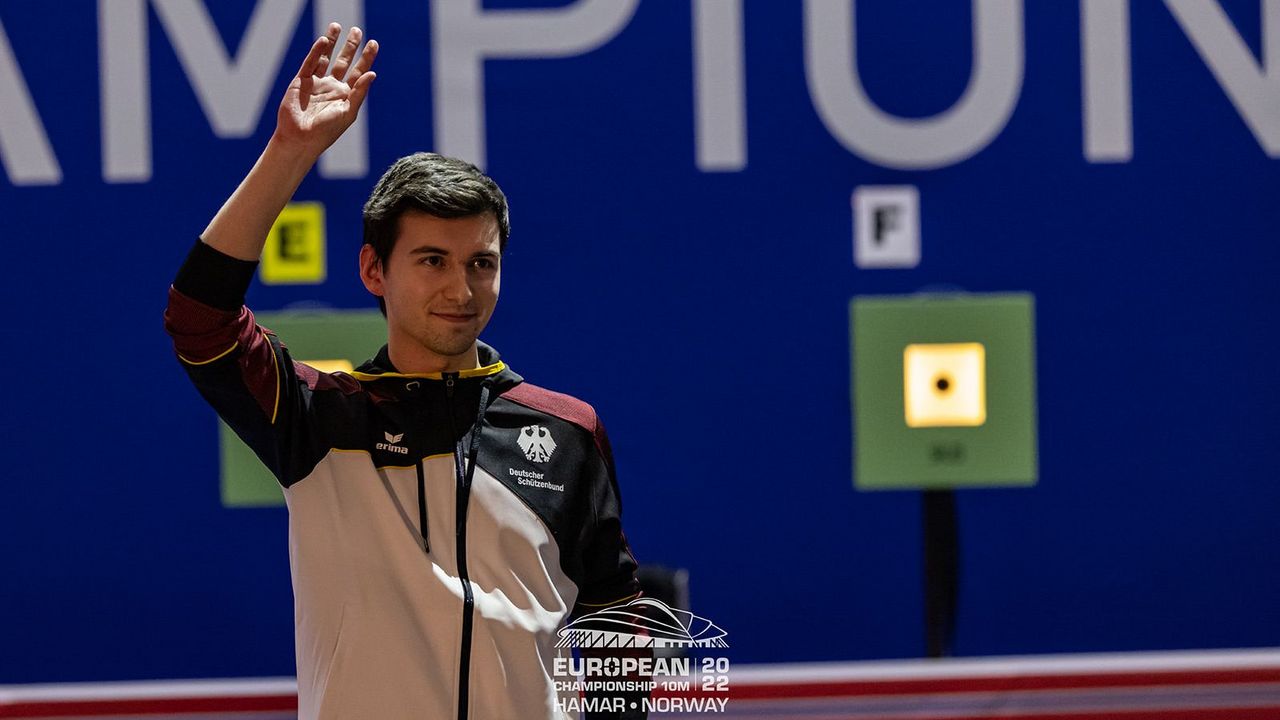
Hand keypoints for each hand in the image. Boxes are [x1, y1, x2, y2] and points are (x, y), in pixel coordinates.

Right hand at [274, 23, 377, 155]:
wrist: (300, 139)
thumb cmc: (326, 131)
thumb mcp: (348, 112)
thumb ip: (359, 92)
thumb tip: (372, 73)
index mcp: (346, 95)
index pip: (359, 72)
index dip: (366, 58)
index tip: (374, 43)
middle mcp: (332, 87)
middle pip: (343, 61)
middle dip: (350, 46)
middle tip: (357, 30)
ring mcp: (316, 83)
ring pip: (325, 57)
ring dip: (331, 42)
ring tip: (337, 26)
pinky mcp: (301, 81)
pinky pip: (310, 62)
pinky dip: (316, 51)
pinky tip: (324, 40)